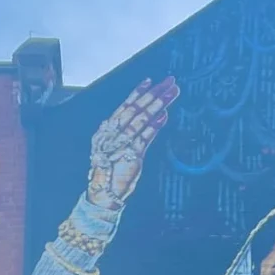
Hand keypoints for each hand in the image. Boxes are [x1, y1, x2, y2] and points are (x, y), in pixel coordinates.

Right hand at [87, 76, 179, 208]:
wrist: (103, 193)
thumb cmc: (111, 172)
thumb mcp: (116, 149)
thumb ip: (123, 135)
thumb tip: (127, 120)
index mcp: (110, 129)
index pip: (126, 106)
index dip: (138, 92)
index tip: (151, 80)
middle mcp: (115, 132)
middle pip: (137, 108)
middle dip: (154, 94)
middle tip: (169, 82)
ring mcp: (123, 143)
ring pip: (142, 119)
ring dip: (157, 105)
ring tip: (170, 94)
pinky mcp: (132, 156)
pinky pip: (144, 138)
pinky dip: (154, 127)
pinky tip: (164, 116)